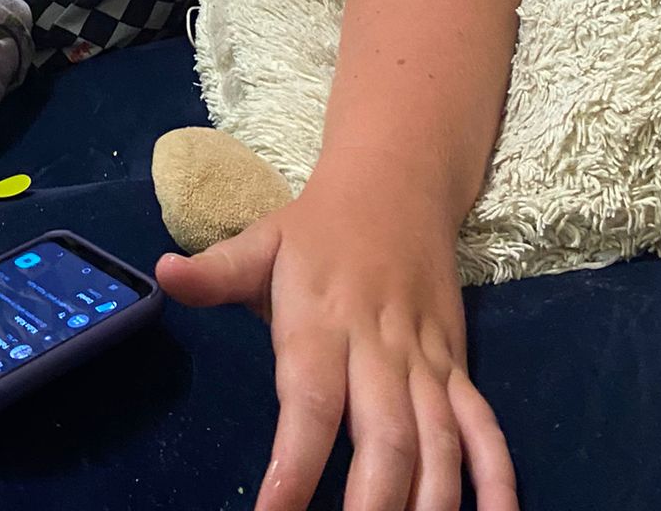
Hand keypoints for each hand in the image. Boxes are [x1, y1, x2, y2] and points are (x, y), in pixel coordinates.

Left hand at [157, 173, 515, 510]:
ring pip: (440, 442)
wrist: (397, 183)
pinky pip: (485, 428)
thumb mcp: (262, 240)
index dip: (296, 466)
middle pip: (387, 437)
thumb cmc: (318, 229)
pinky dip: (498, 477)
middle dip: (374, 505)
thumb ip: (215, 271)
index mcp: (323, 322)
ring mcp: (428, 361)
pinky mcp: (460, 367)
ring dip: (433, 502)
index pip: (311, 403)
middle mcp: (380, 348)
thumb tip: (162, 274)